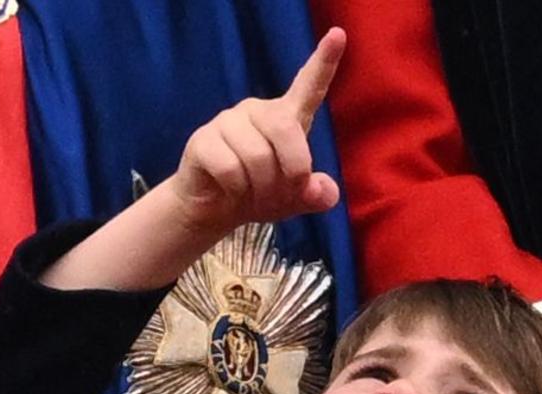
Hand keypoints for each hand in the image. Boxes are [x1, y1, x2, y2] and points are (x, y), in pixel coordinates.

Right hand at [41, 28, 345, 291]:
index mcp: (286, 118)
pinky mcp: (202, 140)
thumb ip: (318, 195)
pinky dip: (236, 191)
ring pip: (257, 156)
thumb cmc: (260, 194)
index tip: (339, 35)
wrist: (214, 210)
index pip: (308, 86)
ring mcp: (227, 122)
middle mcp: (257, 111)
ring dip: (261, 188)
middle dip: (292, 171)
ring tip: (252, 194)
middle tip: (282, 194)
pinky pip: (231, 169)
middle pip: (286, 129)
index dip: (324, 62)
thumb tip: (320, 191)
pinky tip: (229, 190)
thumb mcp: (296, 199)